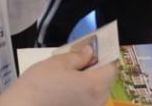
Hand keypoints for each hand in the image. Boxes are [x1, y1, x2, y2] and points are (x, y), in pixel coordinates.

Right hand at [0, 44, 116, 105]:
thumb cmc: (39, 84)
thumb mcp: (58, 63)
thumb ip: (77, 57)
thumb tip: (90, 52)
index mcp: (94, 85)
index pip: (111, 68)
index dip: (104, 57)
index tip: (93, 51)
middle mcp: (96, 102)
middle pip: (106, 82)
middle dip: (97, 70)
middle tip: (79, 61)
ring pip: (97, 94)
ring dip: (89, 83)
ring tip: (70, 76)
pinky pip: (88, 102)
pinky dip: (82, 95)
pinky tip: (65, 90)